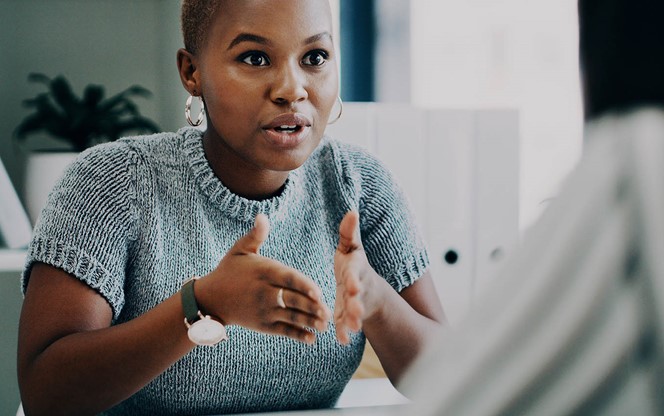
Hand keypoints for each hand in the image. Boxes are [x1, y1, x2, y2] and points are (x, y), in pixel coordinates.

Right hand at [197, 214, 330, 343]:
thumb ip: (255, 235)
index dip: (303, 285)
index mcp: (263, 272)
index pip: (287, 279)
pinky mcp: (262, 325)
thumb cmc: (230, 270)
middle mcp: (264, 292)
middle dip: (311, 307)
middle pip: (291, 300)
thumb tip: (262, 216)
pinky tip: (311, 338)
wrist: (211, 299)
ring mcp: (263, 310)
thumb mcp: (239, 250)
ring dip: (308, 322)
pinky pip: (282, 331)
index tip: (318, 291)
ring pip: (289, 317)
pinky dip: (297, 335)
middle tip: (328, 312)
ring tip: (324, 325)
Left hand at [334, 211, 378, 343]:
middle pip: (358, 296)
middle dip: (357, 304)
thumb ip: (349, 232)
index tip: (353, 286)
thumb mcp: (351, 247)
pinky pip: (346, 325)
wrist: (363, 288)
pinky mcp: (347, 316)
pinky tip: (341, 339)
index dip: (354, 279)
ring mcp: (354, 304)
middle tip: (357, 312)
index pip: (356, 274)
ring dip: (353, 320)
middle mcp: (358, 288)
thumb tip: (351, 210)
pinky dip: (344, 332)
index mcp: (356, 270)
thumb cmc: (352, 264)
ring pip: (354, 313)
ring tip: (352, 328)